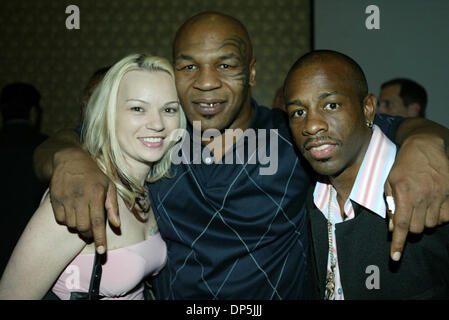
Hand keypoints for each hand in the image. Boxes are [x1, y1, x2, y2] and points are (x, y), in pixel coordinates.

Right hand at [49, 147, 119, 253]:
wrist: (69, 161)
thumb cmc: (93, 175)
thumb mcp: (109, 186)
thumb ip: (113, 207)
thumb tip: (117, 226)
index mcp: (96, 194)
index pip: (98, 221)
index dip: (100, 238)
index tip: (102, 251)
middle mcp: (80, 197)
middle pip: (84, 227)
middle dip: (89, 233)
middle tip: (92, 231)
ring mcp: (66, 198)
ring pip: (72, 225)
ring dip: (78, 227)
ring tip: (83, 217)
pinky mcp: (55, 199)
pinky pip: (61, 220)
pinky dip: (67, 221)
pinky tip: (73, 212)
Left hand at [385, 133, 448, 260]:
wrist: (425, 147)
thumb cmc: (403, 165)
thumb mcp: (390, 183)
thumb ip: (390, 206)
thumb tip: (393, 229)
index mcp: (404, 193)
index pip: (401, 225)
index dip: (398, 243)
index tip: (395, 258)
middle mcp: (423, 196)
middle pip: (417, 228)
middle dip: (410, 228)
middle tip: (408, 216)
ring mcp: (440, 195)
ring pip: (432, 224)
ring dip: (424, 221)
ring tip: (420, 207)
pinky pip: (446, 217)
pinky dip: (439, 216)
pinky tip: (433, 206)